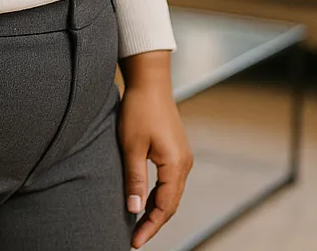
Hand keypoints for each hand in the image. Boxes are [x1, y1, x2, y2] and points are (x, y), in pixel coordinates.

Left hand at [117, 54, 191, 247]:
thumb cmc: (139, 110)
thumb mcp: (131, 147)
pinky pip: (170, 182)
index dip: (150, 226)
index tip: (134, 242)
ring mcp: (183, 158)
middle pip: (171, 204)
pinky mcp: (177, 152)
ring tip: (138, 226)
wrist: (150, 82)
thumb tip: (133, 209)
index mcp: (176, 165)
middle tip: (135, 239)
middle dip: (154, 223)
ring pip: (171, 194)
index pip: (164, 207)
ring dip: (156, 210)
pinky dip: (159, 196)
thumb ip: (134, 179)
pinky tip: (145, 202)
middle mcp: (184, 164)